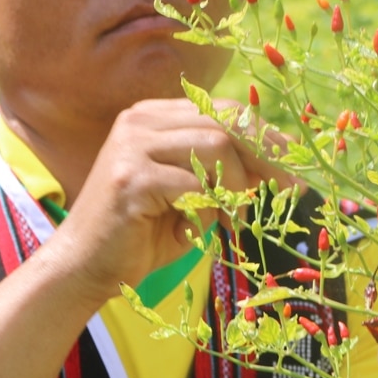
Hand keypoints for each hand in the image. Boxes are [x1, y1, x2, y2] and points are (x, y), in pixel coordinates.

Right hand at [54, 98, 294, 296]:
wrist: (85, 267)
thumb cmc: (142, 235)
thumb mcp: (192, 196)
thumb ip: (225, 174)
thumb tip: (279, 164)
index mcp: (153, 116)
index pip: (223, 109)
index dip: (264, 136)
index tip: (293, 168)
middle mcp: (140, 120)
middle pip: (225, 120)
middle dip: (266, 155)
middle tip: (289, 190)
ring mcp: (132, 146)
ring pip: (215, 146)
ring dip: (236, 187)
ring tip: (231, 219)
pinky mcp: (131, 178)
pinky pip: (195, 185)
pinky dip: (209, 210)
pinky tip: (195, 231)